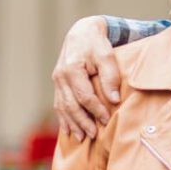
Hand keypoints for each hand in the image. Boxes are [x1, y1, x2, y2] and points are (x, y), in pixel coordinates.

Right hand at [51, 16, 121, 139]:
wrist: (82, 32)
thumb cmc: (96, 43)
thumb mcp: (106, 55)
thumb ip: (110, 76)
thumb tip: (113, 99)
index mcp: (71, 69)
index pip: (84, 96)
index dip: (95, 110)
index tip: (106, 120)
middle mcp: (60, 76)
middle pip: (71, 105)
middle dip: (82, 122)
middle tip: (93, 135)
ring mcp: (57, 81)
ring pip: (62, 107)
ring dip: (72, 124)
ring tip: (81, 137)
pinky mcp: (58, 84)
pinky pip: (58, 104)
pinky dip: (63, 118)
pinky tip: (68, 130)